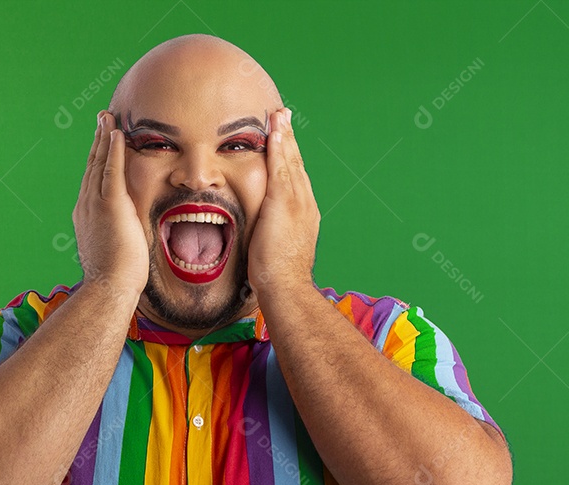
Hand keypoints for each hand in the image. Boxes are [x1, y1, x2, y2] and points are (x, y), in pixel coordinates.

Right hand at [71, 110, 148, 298]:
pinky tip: (116, 133)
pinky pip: (111, 171)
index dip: (98, 158)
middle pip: (92, 165)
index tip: (103, 140)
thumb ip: (117, 232)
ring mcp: (95, 204)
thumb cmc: (116, 277)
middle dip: (98, 140)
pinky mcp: (109, 206)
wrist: (109, 287)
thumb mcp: (114, 247)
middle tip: (102, 118)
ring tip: (108, 116)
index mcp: (87, 215)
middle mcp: (86, 205)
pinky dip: (113, 150)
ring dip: (105, 137)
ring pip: (99, 163)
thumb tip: (127, 232)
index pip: (93, 179)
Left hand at [246, 108, 320, 297]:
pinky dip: (278, 149)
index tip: (284, 140)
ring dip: (284, 136)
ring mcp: (297, 202)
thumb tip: (263, 233)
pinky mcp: (284, 203)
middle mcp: (305, 203)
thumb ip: (272, 233)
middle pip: (296, 164)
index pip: (295, 178)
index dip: (289, 157)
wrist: (286, 285)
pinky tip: (273, 132)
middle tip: (283, 116)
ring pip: (290, 162)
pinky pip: (281, 169)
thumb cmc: (279, 276)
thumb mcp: (278, 248)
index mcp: (304, 213)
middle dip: (289, 140)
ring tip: (278, 116)